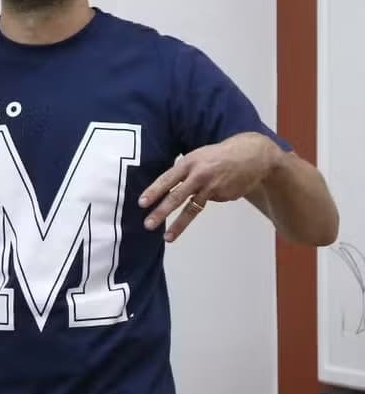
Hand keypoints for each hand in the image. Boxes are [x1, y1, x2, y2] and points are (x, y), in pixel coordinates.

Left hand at [138, 132, 283, 242]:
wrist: (251, 156)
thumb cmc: (217, 156)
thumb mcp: (197, 156)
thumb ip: (182, 172)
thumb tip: (165, 190)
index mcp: (189, 162)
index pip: (167, 179)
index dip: (154, 191)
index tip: (142, 203)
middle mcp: (199, 175)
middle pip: (177, 196)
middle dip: (161, 211)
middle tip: (148, 224)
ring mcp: (212, 187)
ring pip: (192, 208)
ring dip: (178, 225)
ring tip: (167, 238)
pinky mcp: (223, 196)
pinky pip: (209, 202)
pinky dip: (209, 198)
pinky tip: (219, 189)